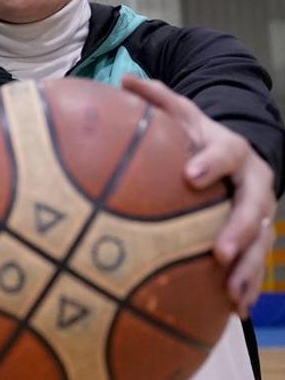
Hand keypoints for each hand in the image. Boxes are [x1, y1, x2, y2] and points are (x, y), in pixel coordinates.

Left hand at [123, 76, 277, 316]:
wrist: (235, 157)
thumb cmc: (197, 138)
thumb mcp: (180, 115)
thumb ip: (157, 99)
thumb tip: (125, 80)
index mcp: (232, 150)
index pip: (226, 152)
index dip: (211, 162)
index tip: (191, 176)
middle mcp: (253, 181)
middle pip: (254, 205)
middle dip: (240, 229)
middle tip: (219, 251)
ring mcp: (260, 212)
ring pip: (262, 240)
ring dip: (249, 268)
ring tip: (231, 291)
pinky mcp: (258, 237)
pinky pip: (257, 263)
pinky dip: (248, 285)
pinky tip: (236, 308)